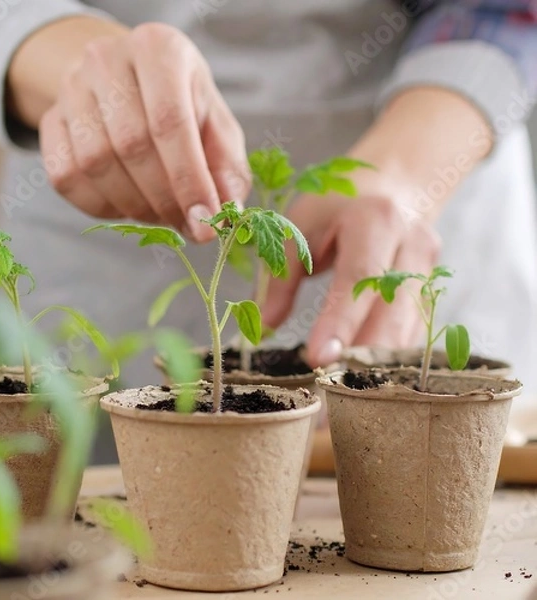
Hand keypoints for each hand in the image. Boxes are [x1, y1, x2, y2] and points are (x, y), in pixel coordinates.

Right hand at [37, 23, 249, 240]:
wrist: (128, 79)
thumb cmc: (182, 103)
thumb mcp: (215, 124)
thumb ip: (226, 167)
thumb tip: (223, 214)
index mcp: (158, 50)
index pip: (169, 122)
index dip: (189, 181)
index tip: (205, 223)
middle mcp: (106, 60)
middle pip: (130, 145)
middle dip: (163, 199)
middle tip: (184, 223)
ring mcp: (70, 88)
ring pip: (94, 164)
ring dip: (133, 205)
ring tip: (160, 213)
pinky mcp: (49, 119)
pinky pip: (65, 177)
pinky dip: (101, 205)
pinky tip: (126, 205)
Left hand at [261, 87, 491, 365]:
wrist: (391, 187)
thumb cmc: (336, 204)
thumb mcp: (300, 225)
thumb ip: (281, 274)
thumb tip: (265, 328)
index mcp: (376, 220)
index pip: (359, 277)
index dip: (340, 321)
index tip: (318, 359)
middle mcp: (412, 244)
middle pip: (392, 309)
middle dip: (363, 353)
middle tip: (330, 385)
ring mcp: (429, 269)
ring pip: (408, 326)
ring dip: (378, 361)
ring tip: (344, 389)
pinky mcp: (430, 289)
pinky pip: (413, 330)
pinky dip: (390, 355)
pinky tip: (366, 377)